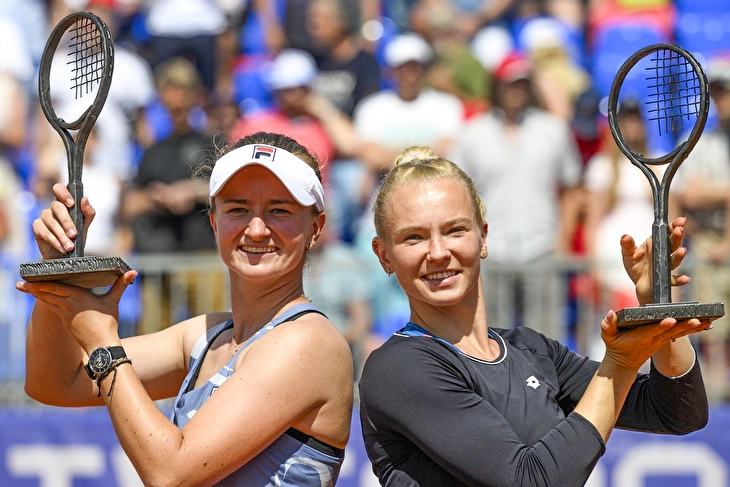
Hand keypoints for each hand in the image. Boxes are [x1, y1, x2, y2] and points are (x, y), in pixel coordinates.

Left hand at [16, 270, 136, 351]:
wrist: (101, 344)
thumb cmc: (108, 322)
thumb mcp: (113, 301)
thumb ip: (120, 285)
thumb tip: (133, 271)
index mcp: (78, 296)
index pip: (55, 286)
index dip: (42, 281)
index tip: (32, 276)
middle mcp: (68, 304)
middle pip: (46, 293)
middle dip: (32, 288)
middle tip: (20, 284)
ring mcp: (65, 315)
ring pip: (47, 302)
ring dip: (36, 295)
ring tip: (25, 289)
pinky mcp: (65, 323)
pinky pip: (53, 310)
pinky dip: (46, 303)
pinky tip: (43, 301)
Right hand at [32, 183, 95, 258]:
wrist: (66, 255)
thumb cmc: (76, 237)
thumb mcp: (85, 225)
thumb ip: (88, 213)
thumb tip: (85, 199)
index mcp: (64, 203)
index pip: (59, 189)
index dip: (63, 193)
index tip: (71, 203)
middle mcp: (53, 208)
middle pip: (57, 207)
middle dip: (66, 222)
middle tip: (74, 234)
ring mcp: (43, 217)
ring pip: (51, 221)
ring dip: (62, 235)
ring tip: (70, 246)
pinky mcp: (37, 227)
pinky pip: (44, 232)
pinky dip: (55, 241)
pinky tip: (62, 248)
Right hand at [600, 309, 707, 370]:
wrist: (623, 362)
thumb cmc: (614, 346)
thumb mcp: (606, 335)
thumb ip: (608, 324)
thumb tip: (611, 313)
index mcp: (640, 337)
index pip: (652, 331)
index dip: (661, 326)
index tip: (671, 320)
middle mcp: (653, 340)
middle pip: (671, 332)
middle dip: (684, 327)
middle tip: (696, 320)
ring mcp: (660, 340)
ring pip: (678, 333)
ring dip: (692, 328)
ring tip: (706, 321)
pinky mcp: (664, 339)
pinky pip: (680, 334)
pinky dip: (691, 329)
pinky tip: (704, 324)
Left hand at [621, 217, 689, 304]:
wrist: (638, 283)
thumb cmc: (634, 264)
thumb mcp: (628, 253)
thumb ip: (627, 245)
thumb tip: (625, 236)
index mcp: (656, 244)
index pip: (667, 232)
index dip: (674, 226)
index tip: (680, 221)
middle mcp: (664, 254)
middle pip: (673, 244)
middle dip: (676, 237)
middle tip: (679, 230)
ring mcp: (666, 266)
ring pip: (674, 260)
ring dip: (678, 256)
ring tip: (682, 250)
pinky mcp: (665, 279)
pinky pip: (674, 280)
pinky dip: (680, 280)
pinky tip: (685, 279)